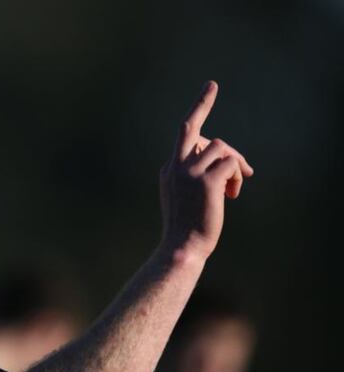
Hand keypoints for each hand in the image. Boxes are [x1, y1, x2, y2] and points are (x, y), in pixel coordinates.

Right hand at [159, 81, 253, 258]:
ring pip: (220, 148)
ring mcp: (189, 173)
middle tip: (216, 99)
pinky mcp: (205, 182)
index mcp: (169, 169)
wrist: (182, 247)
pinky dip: (237, 177)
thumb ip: (197, 176)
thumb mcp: (186, 198)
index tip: (211, 88)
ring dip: (234, 165)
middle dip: (206, 112)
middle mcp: (175, 166)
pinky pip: (231, 164)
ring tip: (233, 187)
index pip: (186, 134)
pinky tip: (232, 195)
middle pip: (195, 130)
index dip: (199, 109)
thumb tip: (225, 162)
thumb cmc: (187, 228)